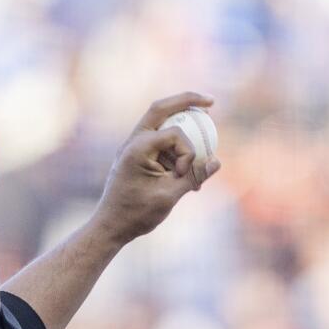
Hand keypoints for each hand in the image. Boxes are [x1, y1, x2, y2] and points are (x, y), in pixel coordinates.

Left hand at [93, 92, 221, 243]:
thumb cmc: (136, 214)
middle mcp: (132, 142)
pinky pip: (159, 143)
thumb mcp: (170, 195)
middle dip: (187, 101)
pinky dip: (174, 150)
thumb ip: (194, 175)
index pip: (174, 133)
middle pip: (161, 108)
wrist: (110, 227)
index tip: (181, 175)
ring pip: (161, 125)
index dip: (188, 152)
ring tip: (199, 151)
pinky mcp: (136, 156)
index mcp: (137, 148)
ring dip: (182, 135)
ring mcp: (132, 147)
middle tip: (210, 101)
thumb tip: (218, 161)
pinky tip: (186, 170)